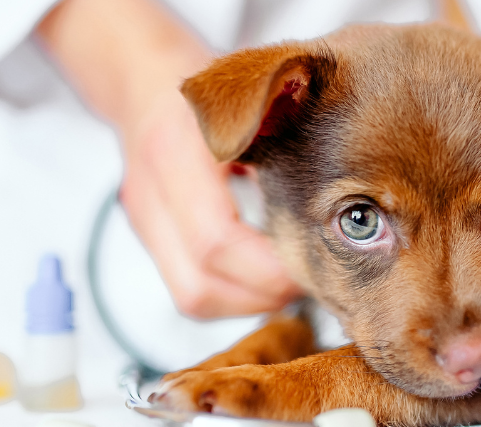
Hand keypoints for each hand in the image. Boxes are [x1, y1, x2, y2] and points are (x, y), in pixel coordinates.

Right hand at [37, 0, 301, 317]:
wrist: (142, 83)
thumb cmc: (209, 87)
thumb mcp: (249, 96)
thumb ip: (284, 132)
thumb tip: (338, 195)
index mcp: (177, 154)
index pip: (215, 241)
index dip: (269, 268)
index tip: (314, 265)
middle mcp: (151, 194)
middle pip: (201, 283)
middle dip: (266, 294)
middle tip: (312, 280)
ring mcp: (145, 220)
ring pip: (193, 297)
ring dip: (250, 301)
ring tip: (292, 281)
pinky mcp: (149, 236)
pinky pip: (189, 289)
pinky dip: (233, 294)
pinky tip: (265, 276)